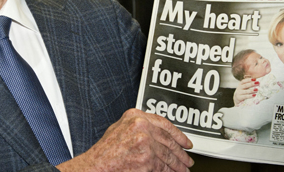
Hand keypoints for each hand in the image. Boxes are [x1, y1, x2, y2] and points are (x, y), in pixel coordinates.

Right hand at [57, 109, 193, 171]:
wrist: (96, 166)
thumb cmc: (105, 151)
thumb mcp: (120, 129)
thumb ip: (139, 126)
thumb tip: (158, 133)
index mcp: (135, 117)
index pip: (164, 123)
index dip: (178, 135)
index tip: (186, 142)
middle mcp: (142, 127)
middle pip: (168, 141)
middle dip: (180, 153)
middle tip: (187, 159)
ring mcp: (145, 144)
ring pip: (167, 155)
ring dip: (177, 165)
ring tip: (183, 169)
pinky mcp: (147, 160)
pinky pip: (162, 167)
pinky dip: (168, 171)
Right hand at [233, 78, 258, 104]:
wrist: (236, 98)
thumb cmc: (243, 91)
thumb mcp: (244, 86)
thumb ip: (249, 84)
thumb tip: (257, 81)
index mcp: (240, 84)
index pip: (244, 81)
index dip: (249, 80)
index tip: (254, 79)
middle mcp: (239, 88)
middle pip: (246, 85)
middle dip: (252, 84)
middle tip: (257, 82)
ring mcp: (239, 93)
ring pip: (246, 91)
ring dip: (251, 90)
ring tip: (257, 89)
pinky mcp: (240, 97)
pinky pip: (245, 96)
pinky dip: (250, 96)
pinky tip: (254, 95)